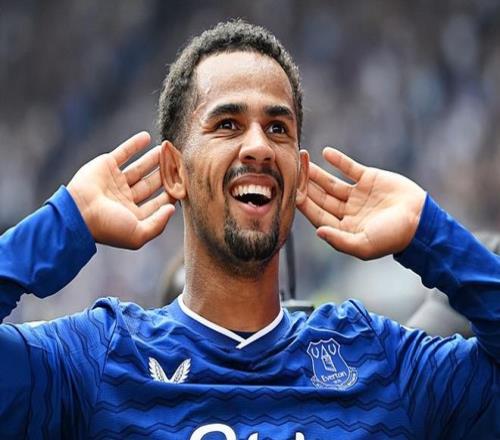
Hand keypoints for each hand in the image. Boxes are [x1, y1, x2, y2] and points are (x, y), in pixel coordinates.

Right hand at [67, 132, 174, 249]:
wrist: (78, 212)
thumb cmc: (109, 227)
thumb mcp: (138, 234)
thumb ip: (158, 224)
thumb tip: (172, 209)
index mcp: (132, 215)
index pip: (157, 203)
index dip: (171, 194)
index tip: (186, 185)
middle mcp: (125, 198)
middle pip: (151, 184)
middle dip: (165, 174)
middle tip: (180, 163)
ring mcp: (115, 181)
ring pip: (139, 168)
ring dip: (153, 159)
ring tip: (167, 150)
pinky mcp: (105, 166)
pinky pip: (122, 153)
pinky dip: (134, 144)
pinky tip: (147, 137)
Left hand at [298, 147, 425, 259]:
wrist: (421, 220)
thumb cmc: (393, 238)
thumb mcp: (364, 245)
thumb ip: (339, 240)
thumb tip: (318, 232)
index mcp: (343, 227)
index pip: (317, 214)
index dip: (304, 203)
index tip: (292, 191)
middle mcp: (346, 211)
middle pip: (320, 197)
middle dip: (306, 184)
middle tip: (293, 170)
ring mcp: (357, 194)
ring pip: (331, 182)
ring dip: (316, 172)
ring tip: (303, 158)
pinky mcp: (369, 179)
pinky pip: (350, 168)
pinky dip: (338, 160)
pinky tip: (325, 153)